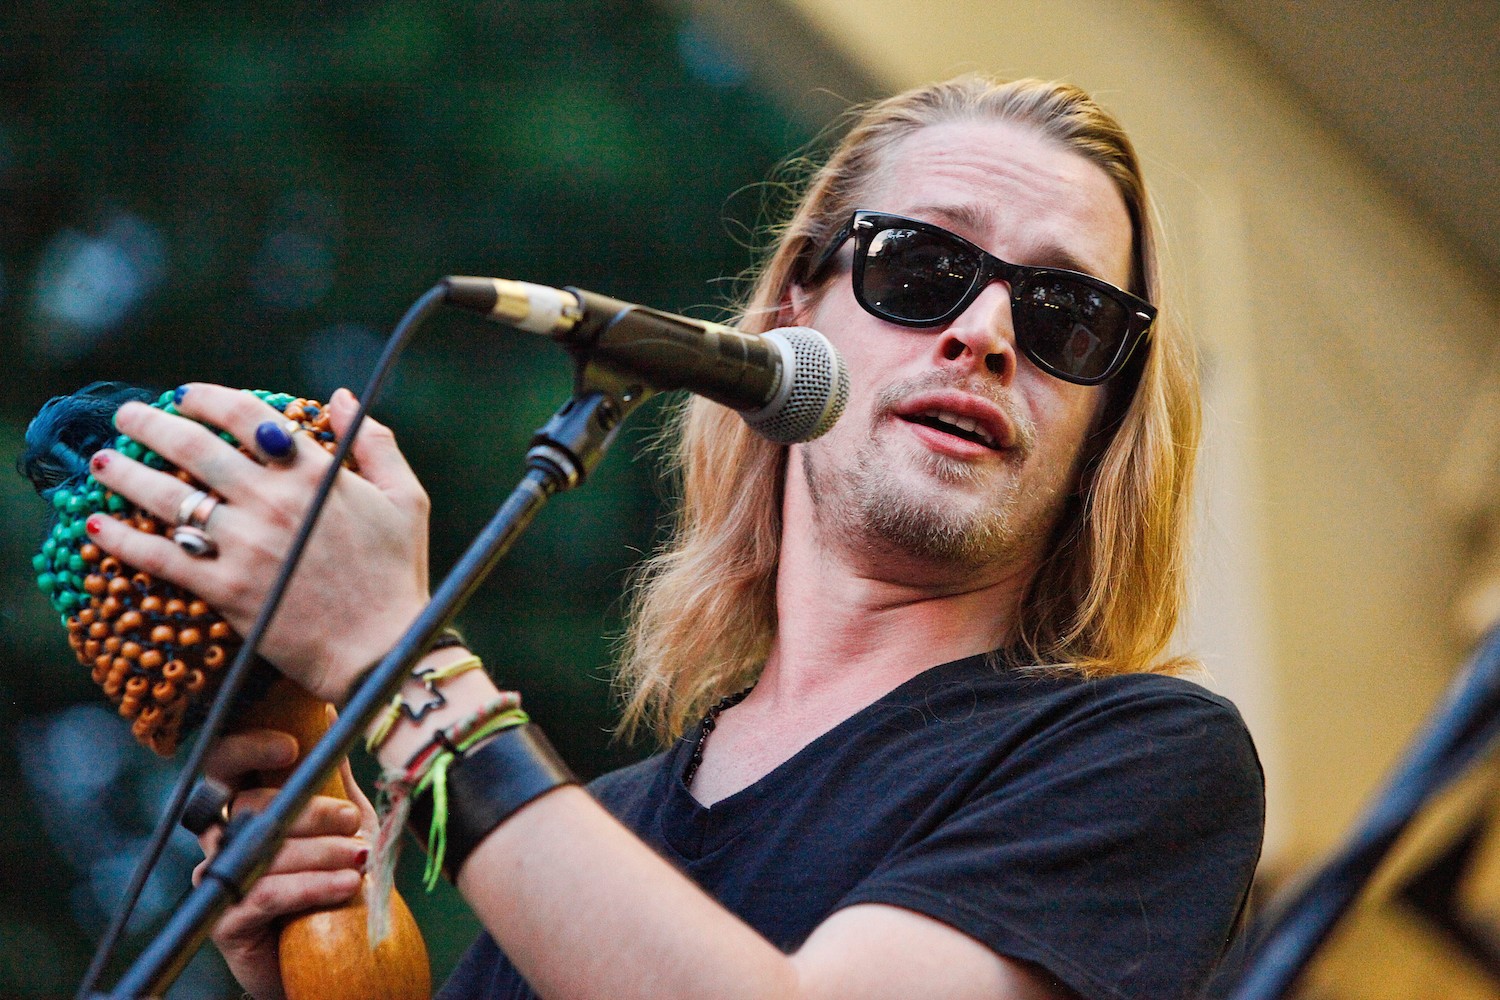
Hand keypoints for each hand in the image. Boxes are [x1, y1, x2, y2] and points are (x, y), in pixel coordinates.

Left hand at [85, 384, 430, 701]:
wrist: (382, 650)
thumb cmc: (398, 574)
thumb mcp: (407, 499)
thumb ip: (375, 442)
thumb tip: (341, 396)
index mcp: (315, 474)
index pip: (247, 417)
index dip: (208, 400)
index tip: (185, 396)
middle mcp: (272, 502)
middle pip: (194, 448)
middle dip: (151, 424)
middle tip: (126, 415)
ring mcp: (245, 546)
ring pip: (167, 498)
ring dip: (125, 474)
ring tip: (102, 460)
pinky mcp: (225, 590)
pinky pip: (160, 558)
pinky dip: (122, 540)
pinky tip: (96, 526)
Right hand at [193, 729, 373, 999]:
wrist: (328, 953)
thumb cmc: (331, 878)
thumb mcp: (342, 821)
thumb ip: (331, 776)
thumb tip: (331, 712)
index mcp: (244, 805)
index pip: (226, 764)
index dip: (248, 749)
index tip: (291, 747)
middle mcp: (223, 839)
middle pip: (249, 807)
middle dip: (309, 811)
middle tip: (353, 821)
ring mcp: (221, 880)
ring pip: (262, 852)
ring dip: (320, 852)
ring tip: (360, 859)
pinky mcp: (227, 922)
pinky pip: (264, 895)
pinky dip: (312, 887)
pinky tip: (347, 885)